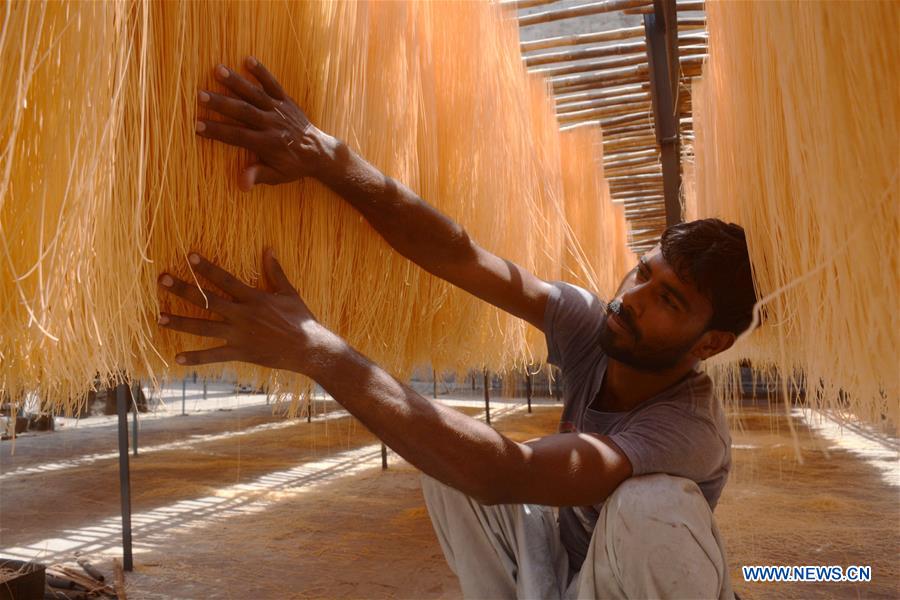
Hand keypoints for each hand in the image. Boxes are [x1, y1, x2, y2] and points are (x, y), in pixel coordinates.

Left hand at [157, 249, 324, 372]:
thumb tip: (268, 249)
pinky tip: (177, 358)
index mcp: (253, 298)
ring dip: (180, 322)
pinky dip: (196, 358)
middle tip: (162, 280)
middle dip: (183, 290)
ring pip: (203, 327)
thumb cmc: (302, 319)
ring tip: (159, 317)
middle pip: (206, 300)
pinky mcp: (240, 352)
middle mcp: (242, 315)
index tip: (190, 256)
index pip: (225, 279)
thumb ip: (276, 272)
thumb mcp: (290, 293)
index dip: (207, 268)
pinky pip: (214, 356)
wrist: (310, 349)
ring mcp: (239, 335)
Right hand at [196, 57, 335, 191]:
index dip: (217, 131)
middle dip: (221, 103)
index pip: (237, 136)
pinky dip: (262, 72)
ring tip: (218, 70)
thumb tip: (242, 184)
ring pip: (256, 94)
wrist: (320, 152)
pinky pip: (273, 84)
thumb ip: (258, 176)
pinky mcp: (286, 100)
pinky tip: (248, 59)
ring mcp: (279, 110)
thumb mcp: (277, 176)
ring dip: (237, 82)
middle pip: (243, 112)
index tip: (197, 125)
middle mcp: (272, 124)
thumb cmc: (294, 166)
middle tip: (200, 95)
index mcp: (267, 144)